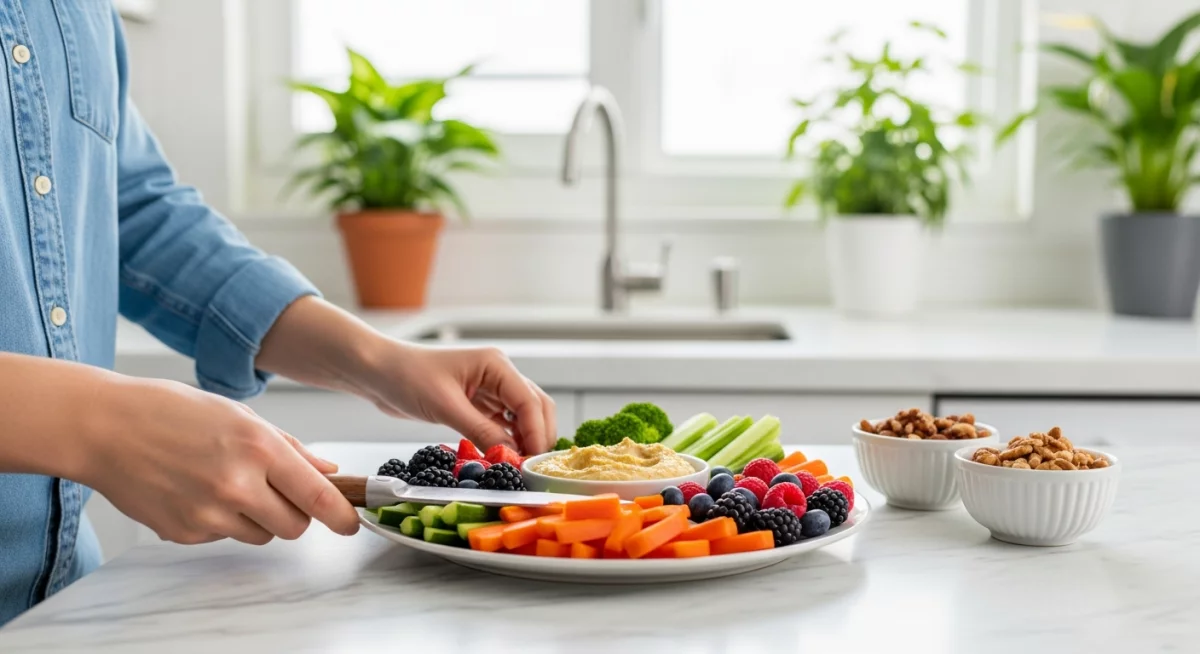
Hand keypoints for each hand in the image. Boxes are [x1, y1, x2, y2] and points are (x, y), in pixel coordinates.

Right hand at [80, 376, 360, 544]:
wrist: (105, 427)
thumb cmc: (171, 411)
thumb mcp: (241, 416)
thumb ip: (289, 448)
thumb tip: (327, 471)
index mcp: (258, 448)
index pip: (317, 496)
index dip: (341, 515)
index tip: (352, 523)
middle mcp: (237, 484)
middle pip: (294, 526)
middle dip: (296, 514)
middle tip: (279, 492)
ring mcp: (209, 513)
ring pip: (261, 534)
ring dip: (258, 517)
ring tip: (228, 483)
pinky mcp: (185, 532)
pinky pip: (223, 536)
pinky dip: (221, 520)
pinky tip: (196, 489)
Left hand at [356, 344, 557, 454]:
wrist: (377, 372)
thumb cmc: (406, 377)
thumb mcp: (445, 407)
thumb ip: (481, 431)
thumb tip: (510, 457)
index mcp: (496, 365)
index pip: (530, 401)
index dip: (536, 432)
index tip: (534, 461)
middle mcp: (498, 374)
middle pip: (535, 407)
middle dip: (538, 436)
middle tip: (534, 467)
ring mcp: (489, 389)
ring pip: (522, 417)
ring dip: (524, 440)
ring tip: (520, 466)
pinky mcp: (477, 404)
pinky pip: (502, 424)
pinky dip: (507, 441)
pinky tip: (504, 457)